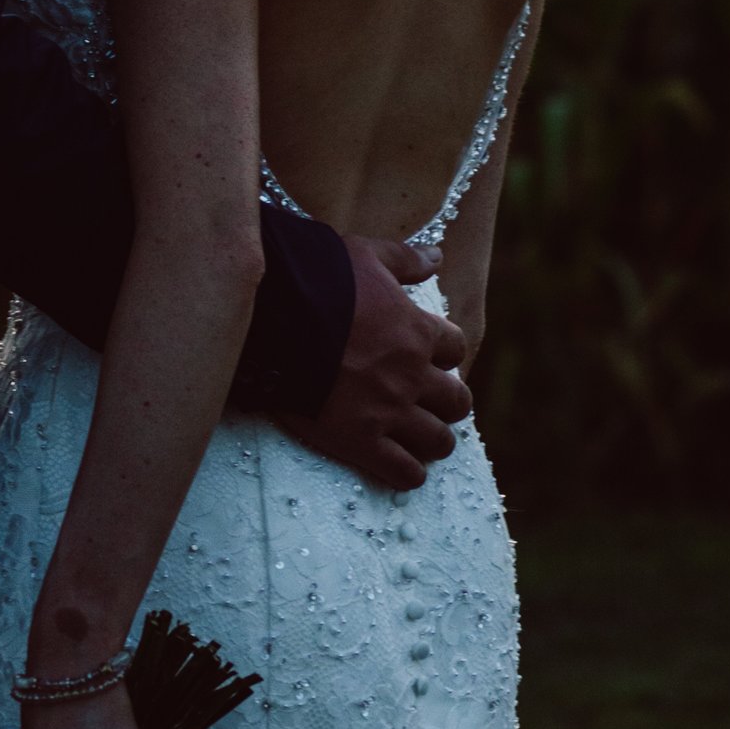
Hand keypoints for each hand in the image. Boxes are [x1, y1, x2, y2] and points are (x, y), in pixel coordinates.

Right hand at [284, 238, 470, 491]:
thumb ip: (405, 259)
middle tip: (426, 400)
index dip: (444, 352)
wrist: (272, 316)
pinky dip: (407, 472)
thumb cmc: (319, 277)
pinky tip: (397, 464)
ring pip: (439, 441)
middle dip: (446, 401)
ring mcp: (388, 411)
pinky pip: (405, 472)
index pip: (457, 349)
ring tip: (417, 436)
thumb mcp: (365, 255)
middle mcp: (412, 375)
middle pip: (458, 401)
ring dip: (432, 439)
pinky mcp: (361, 441)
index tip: (428, 356)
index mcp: (416, 331)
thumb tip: (438, 256)